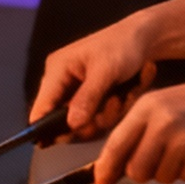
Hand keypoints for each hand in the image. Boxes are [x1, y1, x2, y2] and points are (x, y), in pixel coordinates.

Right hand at [31, 18, 155, 138]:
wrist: (143, 39)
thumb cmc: (122, 45)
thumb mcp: (106, 70)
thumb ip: (88, 97)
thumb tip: (72, 124)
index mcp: (58, 69)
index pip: (41, 106)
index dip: (43, 128)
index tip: (54, 144)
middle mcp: (62, 82)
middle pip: (63, 120)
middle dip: (90, 121)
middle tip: (113, 106)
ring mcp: (77, 91)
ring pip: (84, 122)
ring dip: (106, 115)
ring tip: (123, 97)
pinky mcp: (91, 97)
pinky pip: (96, 117)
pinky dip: (111, 112)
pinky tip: (124, 97)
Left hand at [92, 72, 184, 183]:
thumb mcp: (161, 105)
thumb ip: (136, 132)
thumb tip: (109, 169)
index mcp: (147, 107)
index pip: (116, 145)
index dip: (106, 168)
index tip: (101, 182)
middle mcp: (162, 124)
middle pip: (136, 170)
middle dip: (142, 173)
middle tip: (155, 162)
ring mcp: (184, 141)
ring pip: (161, 177)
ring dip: (169, 171)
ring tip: (183, 148)